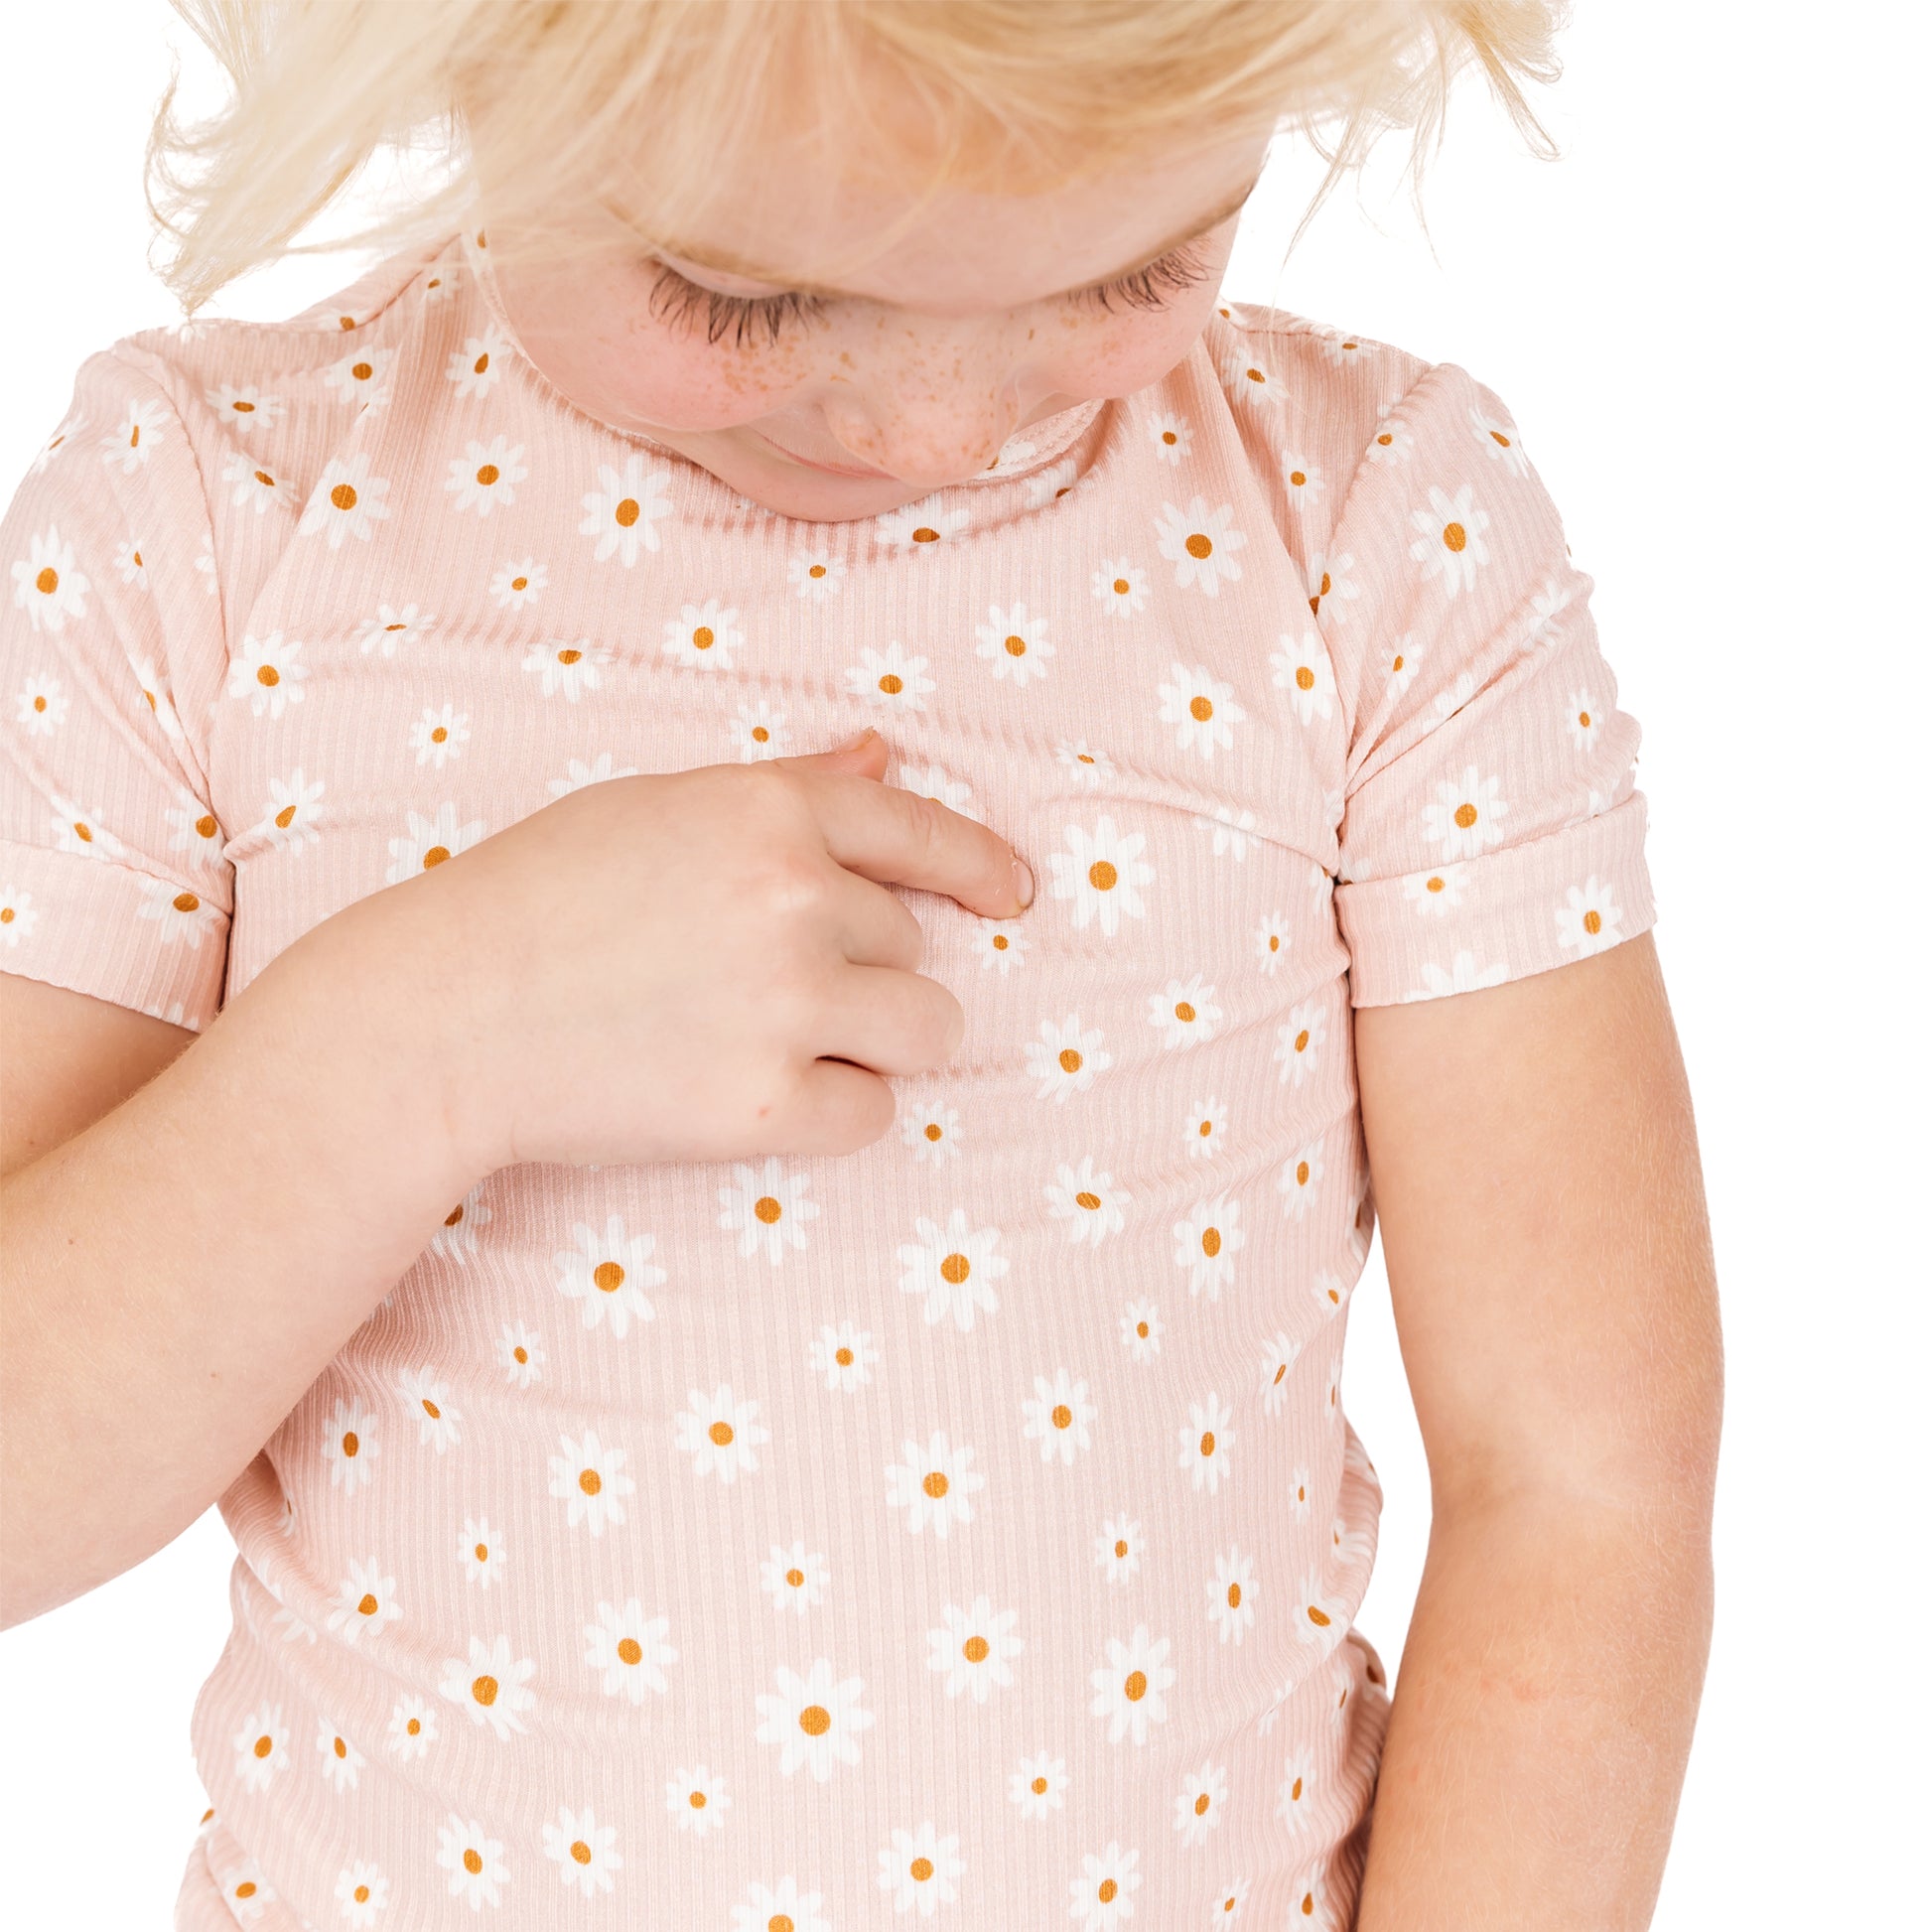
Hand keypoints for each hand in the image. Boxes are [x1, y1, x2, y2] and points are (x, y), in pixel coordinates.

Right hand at [364, 728, 1032, 1173]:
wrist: (442, 1016)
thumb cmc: (533, 900)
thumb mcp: (654, 808)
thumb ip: (782, 789)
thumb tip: (879, 756)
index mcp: (769, 811)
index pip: (921, 832)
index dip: (981, 868)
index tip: (1012, 896)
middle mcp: (797, 899)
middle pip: (910, 946)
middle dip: (858, 967)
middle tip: (755, 985)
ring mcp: (788, 1007)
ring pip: (925, 1029)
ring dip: (875, 1040)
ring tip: (781, 1041)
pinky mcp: (767, 1109)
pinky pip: (872, 1114)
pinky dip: (829, 1111)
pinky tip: (751, 1094)